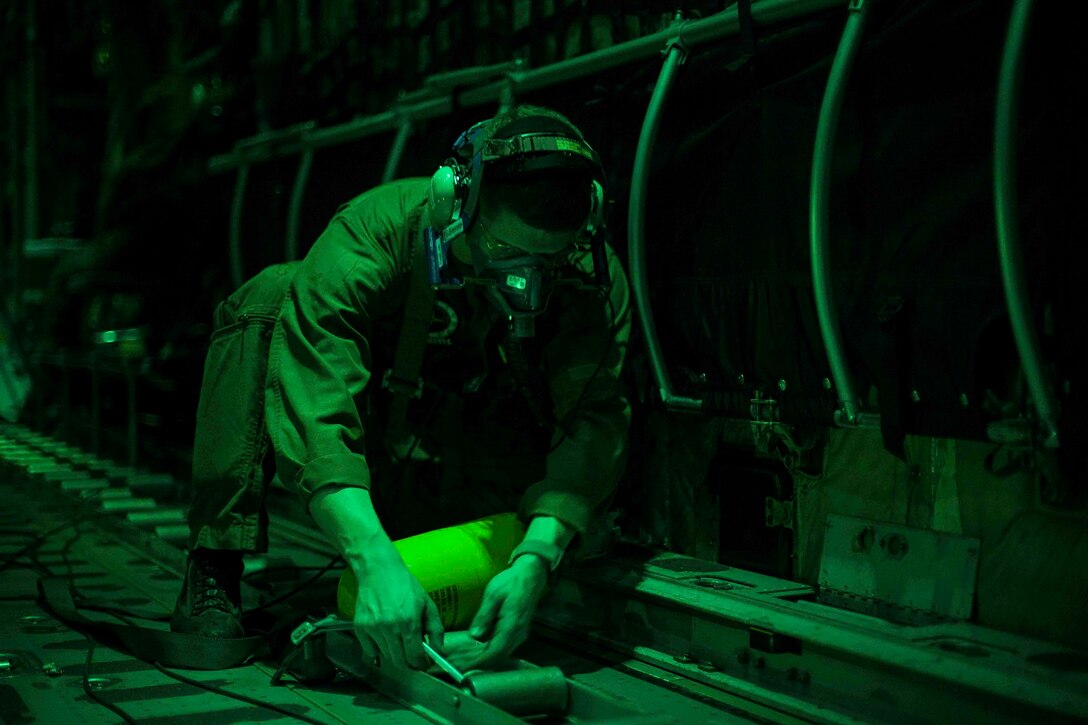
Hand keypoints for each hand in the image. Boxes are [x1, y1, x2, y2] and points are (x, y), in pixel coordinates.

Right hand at [351, 550, 444, 669]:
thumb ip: (435, 630)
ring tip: (400, 640)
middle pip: (400, 662)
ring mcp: (373, 629)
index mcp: (409, 622)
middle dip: (410, 664)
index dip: (422, 664)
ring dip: (396, 654)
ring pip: (387, 657)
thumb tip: (439, 653)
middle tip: (414, 657)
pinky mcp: (360, 628)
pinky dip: (379, 650)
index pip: (415, 657)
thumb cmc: (406, 586)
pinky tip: (385, 638)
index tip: (425, 663)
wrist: (378, 571)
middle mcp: (389, 628)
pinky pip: (370, 651)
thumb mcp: (427, 604)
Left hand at [448, 555, 548, 670]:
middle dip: (476, 663)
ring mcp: (519, 634)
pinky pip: (503, 647)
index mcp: (512, 625)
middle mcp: (518, 634)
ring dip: (481, 658)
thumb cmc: (511, 581)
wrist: (531, 574)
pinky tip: (474, 649)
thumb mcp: (493, 594)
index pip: (495, 652)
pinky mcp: (517, 632)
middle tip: (456, 666)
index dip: (479, 662)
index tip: (462, 667)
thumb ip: (484, 616)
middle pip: (497, 656)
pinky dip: (488, 651)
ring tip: (461, 660)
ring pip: (500, 653)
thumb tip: (475, 636)